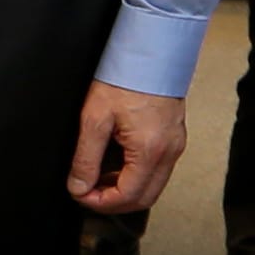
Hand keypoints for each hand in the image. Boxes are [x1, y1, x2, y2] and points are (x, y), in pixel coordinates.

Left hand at [68, 80, 185, 215]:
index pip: (128, 196)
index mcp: (150, 150)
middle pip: (144, 198)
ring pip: (152, 186)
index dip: (100, 202)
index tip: (80, 195)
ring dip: (125, 189)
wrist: (150, 52)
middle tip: (88, 192)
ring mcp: (175, 146)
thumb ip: (85, 158)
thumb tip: (78, 187)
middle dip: (114, 202)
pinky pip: (157, 170)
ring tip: (98, 177)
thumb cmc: (124, 78)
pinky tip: (116, 164)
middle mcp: (169, 152)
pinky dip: (136, 175)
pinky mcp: (174, 138)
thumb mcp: (94, 119)